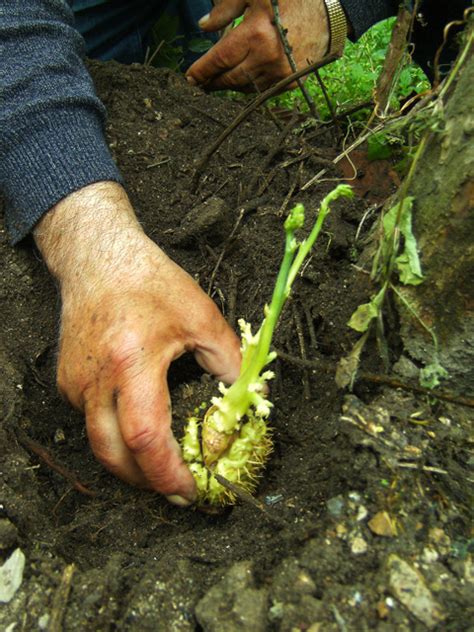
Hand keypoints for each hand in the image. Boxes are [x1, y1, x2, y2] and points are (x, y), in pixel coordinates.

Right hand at [34, 182, 240, 504]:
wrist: (98, 259)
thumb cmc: (149, 281)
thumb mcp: (201, 314)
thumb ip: (228, 358)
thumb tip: (245, 395)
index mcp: (132, 360)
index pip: (146, 435)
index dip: (167, 472)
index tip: (189, 489)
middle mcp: (96, 378)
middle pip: (113, 453)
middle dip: (145, 482)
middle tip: (176, 490)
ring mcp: (76, 382)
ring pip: (99, 442)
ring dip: (130, 462)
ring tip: (160, 468)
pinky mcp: (68, 381)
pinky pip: (91, 420)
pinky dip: (116, 433)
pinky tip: (138, 427)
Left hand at [186, 0, 328, 91]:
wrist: (329, 12)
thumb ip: (226, 9)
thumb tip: (203, 27)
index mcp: (255, 35)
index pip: (220, 60)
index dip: (202, 71)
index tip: (190, 78)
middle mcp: (267, 59)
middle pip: (230, 79)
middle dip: (213, 82)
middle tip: (200, 84)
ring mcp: (280, 74)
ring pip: (246, 87)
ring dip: (230, 85)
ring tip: (218, 82)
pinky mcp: (291, 82)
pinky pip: (263, 90)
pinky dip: (250, 86)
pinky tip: (241, 81)